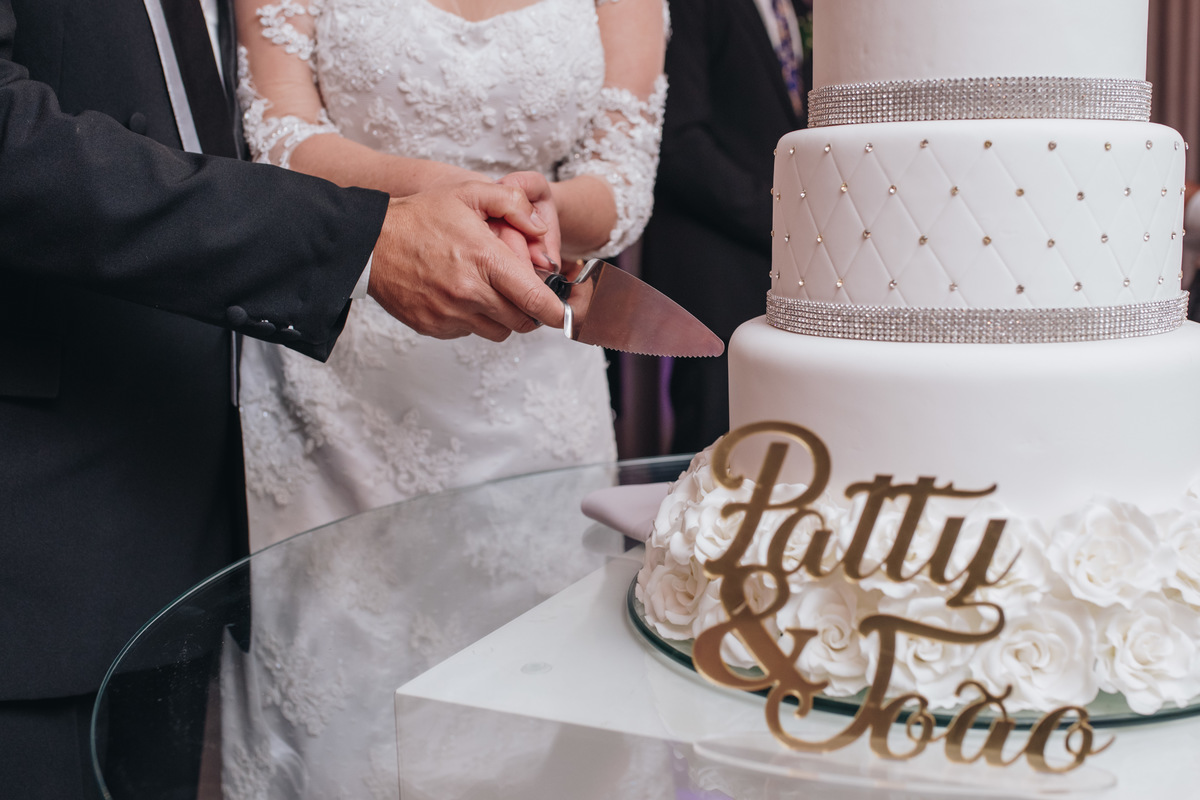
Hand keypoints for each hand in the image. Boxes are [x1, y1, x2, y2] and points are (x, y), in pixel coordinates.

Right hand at [368, 181, 565, 340]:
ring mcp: (450, 313)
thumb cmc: (420, 216)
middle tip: (525, 296)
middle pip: (521, 321)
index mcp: (484, 260)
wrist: (370, 243)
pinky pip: (468, 333)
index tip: (562, 312)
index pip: (534, 299)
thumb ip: (512, 203)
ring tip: (491, 293)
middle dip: (530, 312)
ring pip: (498, 332)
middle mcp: (470, 293)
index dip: (554, 310)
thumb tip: (541, 227)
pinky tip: (462, 296)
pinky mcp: (434, 327)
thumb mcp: (468, 192)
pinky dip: (473, 320)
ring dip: (503, 318)